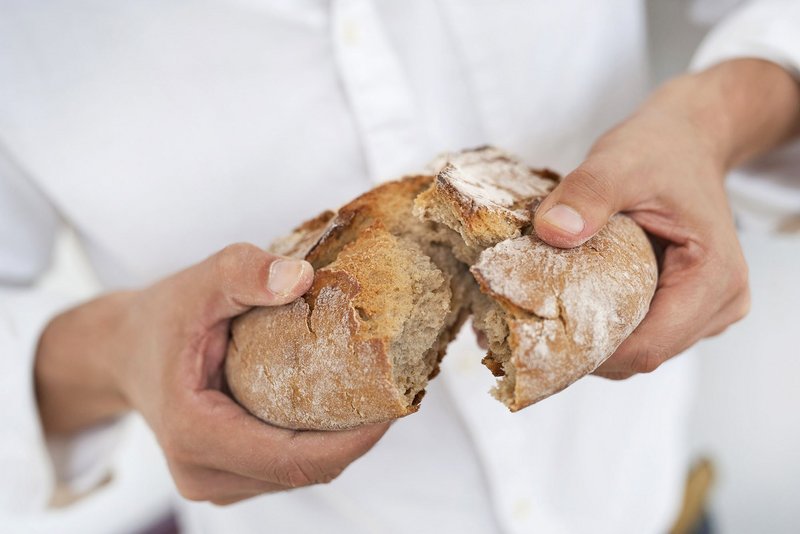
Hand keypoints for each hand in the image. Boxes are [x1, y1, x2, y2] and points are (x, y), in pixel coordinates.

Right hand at [36, 243, 388, 503]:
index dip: (353, 440)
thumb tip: (303, 277)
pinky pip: (288, 468)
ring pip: (300, 474)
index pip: (293, 459)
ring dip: (342, 440)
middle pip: (304, 470)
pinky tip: (340, 404)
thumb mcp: (198, 282)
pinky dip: (320, 441)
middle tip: (395, 388)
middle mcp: (203, 473)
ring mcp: (215, 483)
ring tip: (374, 393)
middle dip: (357, 436)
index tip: (394, 404)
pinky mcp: (228, 478)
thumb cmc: (161, 319)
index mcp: (195, 434)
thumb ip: (244, 272)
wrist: (125, 350)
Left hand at [533, 59, 799, 378]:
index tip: (535, 342)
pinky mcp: (684, 308)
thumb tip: (553, 232)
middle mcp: (720, 305)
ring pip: (638, 351)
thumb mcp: (619, 161)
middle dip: (584, 350)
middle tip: (526, 333)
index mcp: (715, 279)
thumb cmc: (659, 150)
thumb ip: (588, 194)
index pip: (647, 347)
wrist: (685, 141)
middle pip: (641, 356)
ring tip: (541, 320)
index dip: (590, 354)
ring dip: (591, 342)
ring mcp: (704, 312)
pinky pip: (638, 333)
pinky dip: (602, 325)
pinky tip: (566, 308)